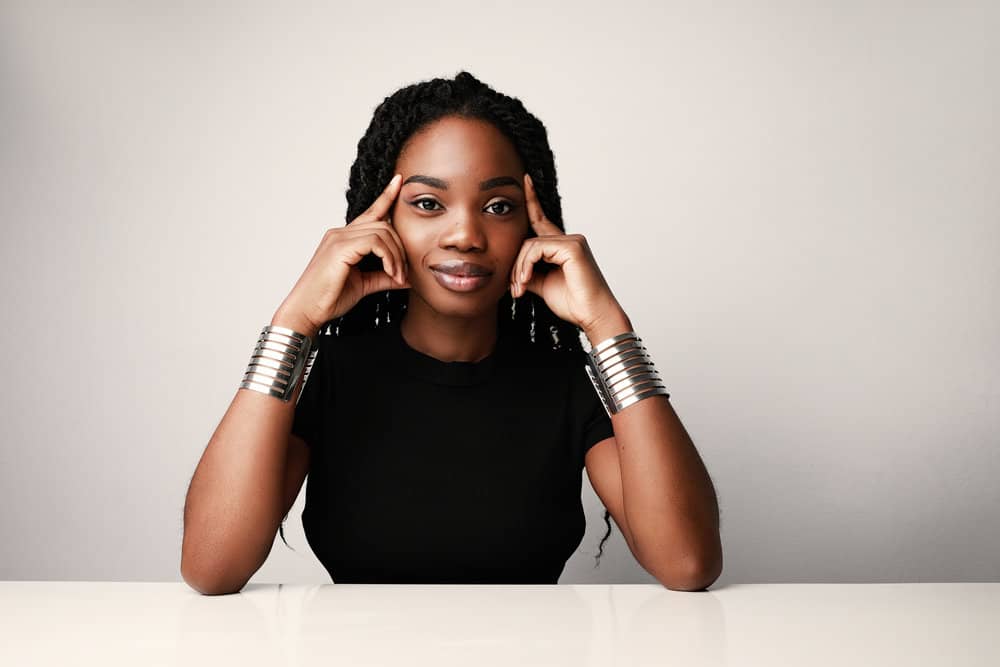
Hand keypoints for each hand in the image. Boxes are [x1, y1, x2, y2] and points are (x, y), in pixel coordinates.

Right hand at [274, 173, 410, 334]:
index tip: (399, 182)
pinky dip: (389, 257)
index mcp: (344, 238)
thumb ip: (385, 276)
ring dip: (396, 256)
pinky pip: (375, 242)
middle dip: (400, 247)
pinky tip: (391, 273)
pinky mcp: (340, 247)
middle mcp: (340, 232)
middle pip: (383, 224)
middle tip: (404, 274)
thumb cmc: (329, 298)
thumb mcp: (364, 285)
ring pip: (382, 231)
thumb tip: (408, 277)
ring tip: (398, 277)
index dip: (386, 196)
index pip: (370, 212)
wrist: (306, 311)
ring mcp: (338, 237)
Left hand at [509, 173, 624, 334]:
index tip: (525, 180)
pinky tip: (527, 281)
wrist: (592, 316)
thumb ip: (528, 272)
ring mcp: (572, 241)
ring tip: (520, 289)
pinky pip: (537, 249)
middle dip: (516, 265)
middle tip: (514, 288)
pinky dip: (526, 266)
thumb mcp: (542, 285)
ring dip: (519, 269)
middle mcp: (569, 239)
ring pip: (530, 245)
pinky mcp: (572, 247)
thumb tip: (512, 270)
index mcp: (563, 247)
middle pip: (528, 240)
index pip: (541, 220)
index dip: (532, 200)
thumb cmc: (573, 303)